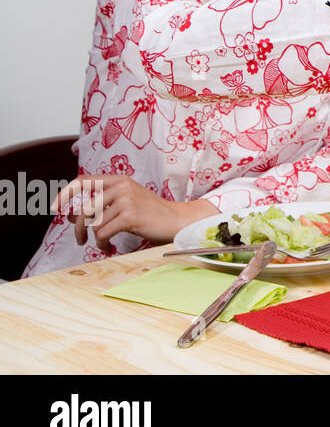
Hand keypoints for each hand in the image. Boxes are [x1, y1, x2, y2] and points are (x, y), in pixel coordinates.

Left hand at [54, 175, 216, 249]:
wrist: (177, 220)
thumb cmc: (150, 214)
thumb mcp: (124, 204)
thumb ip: (99, 207)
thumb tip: (67, 215)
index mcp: (119, 180)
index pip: (83, 180)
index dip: (65, 193)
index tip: (55, 207)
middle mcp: (121, 186)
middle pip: (85, 208)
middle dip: (78, 228)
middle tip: (79, 240)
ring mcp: (126, 200)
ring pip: (94, 223)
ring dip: (95, 238)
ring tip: (103, 244)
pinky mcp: (130, 216)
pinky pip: (103, 232)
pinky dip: (102, 243)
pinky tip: (108, 246)